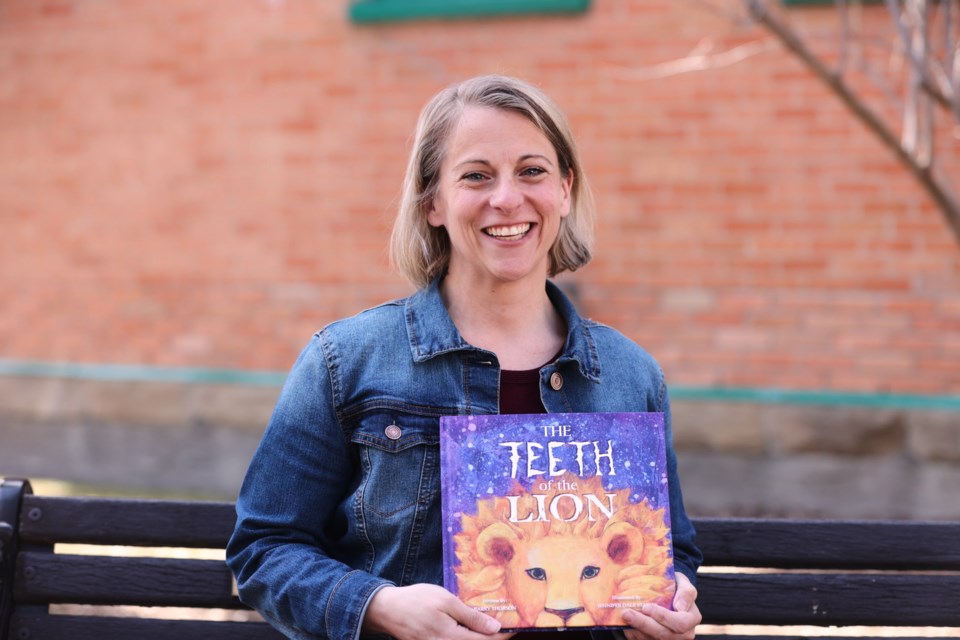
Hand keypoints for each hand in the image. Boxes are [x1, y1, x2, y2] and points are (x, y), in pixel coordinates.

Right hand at [362, 583, 513, 639]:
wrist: (388, 610)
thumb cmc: (417, 600)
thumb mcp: (445, 601)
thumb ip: (470, 616)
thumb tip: (494, 627)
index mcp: (450, 637)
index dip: (502, 637)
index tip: (515, 628)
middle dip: (491, 638)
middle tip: (506, 628)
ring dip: (479, 639)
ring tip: (490, 629)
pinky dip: (466, 639)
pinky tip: (472, 631)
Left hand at [621, 572, 700, 639]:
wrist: (669, 594)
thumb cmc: (676, 586)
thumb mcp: (683, 583)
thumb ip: (686, 593)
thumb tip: (680, 606)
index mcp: (691, 619)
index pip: (679, 623)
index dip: (663, 617)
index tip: (646, 607)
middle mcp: (683, 634)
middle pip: (664, 635)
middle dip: (643, 624)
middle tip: (627, 613)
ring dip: (636, 630)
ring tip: (623, 618)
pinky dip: (634, 634)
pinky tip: (625, 625)